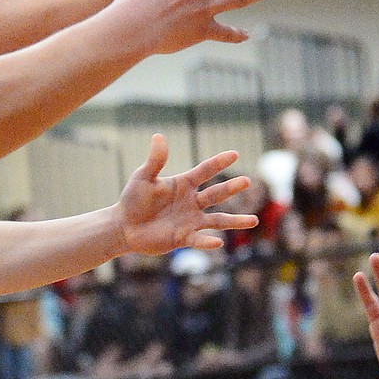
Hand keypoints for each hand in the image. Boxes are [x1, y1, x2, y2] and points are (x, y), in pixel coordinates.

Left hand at [115, 134, 256, 254]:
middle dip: (231, 188)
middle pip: (215, 194)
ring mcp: (190, 221)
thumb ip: (155, 160)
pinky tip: (217, 243)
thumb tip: (158, 136)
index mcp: (183, 184)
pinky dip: (207, 242)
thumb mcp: (143, 177)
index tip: (234, 154)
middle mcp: (191, 202)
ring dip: (235, 221)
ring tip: (253, 220)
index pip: (205, 171)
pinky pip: (198, 240)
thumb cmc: (133, 199)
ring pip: (217, 220)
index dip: (218, 162)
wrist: (125, 226)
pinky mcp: (183, 238)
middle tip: (247, 181)